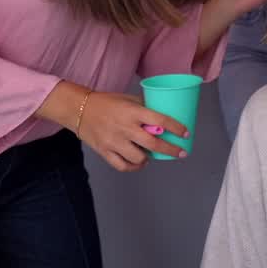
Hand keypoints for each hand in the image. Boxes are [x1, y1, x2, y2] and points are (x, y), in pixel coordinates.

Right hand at [76, 90, 190, 171]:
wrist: (80, 110)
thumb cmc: (107, 102)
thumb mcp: (128, 100)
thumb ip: (145, 108)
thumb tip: (163, 117)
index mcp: (133, 112)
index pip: (160, 121)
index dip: (176, 128)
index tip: (186, 134)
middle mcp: (125, 128)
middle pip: (153, 144)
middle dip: (171, 150)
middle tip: (181, 153)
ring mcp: (114, 142)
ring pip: (139, 158)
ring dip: (150, 158)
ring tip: (152, 155)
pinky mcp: (105, 152)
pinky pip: (123, 166)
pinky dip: (134, 167)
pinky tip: (140, 163)